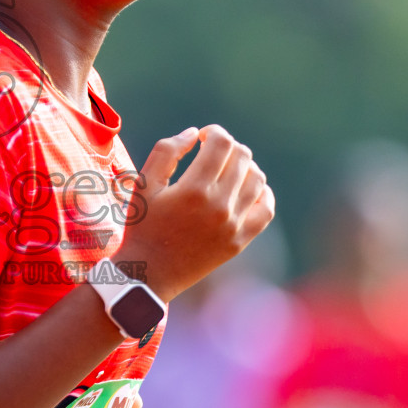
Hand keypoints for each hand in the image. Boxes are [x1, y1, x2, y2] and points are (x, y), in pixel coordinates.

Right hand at [112, 125, 274, 300]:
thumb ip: (167, 151)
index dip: (214, 133)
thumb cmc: (142, 226)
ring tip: (227, 170)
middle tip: (212, 154)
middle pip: (243, 157)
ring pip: (257, 179)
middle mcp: (219, 206)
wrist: (149, 274)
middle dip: (228, 147)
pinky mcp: (239, 241)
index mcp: (194, 189)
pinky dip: (263, 193)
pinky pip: (265, 210)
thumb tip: (194, 133)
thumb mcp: (144, 184)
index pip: (222, 143)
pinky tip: (248, 189)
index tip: (202, 138)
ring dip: (245, 166)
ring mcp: (233, 225)